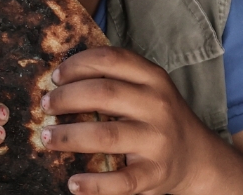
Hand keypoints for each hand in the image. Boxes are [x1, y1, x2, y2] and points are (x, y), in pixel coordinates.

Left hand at [40, 47, 218, 194]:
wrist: (197, 158)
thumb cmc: (160, 119)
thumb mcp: (149, 90)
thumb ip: (117, 79)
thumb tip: (62, 79)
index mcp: (154, 79)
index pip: (111, 60)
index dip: (77, 65)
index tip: (56, 77)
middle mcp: (158, 106)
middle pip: (103, 93)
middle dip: (66, 98)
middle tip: (46, 106)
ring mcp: (157, 141)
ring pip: (105, 135)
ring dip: (69, 136)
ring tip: (48, 138)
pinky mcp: (154, 173)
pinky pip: (120, 181)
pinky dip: (93, 185)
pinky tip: (74, 183)